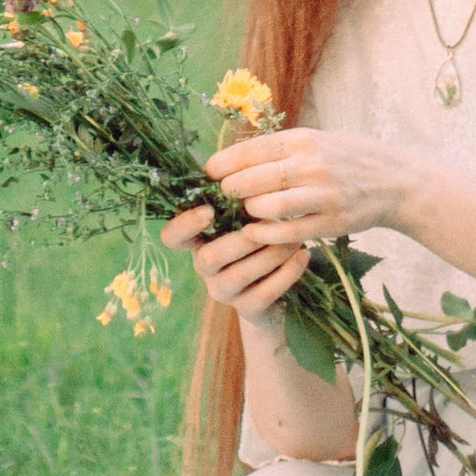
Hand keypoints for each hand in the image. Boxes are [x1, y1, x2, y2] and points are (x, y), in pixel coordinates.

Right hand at [159, 201, 310, 322]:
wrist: (276, 288)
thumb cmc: (257, 239)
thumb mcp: (243, 218)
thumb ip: (236, 199)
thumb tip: (240, 164)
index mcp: (197, 240)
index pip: (172, 236)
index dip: (184, 225)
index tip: (208, 210)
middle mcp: (204, 268)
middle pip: (209, 257)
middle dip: (240, 239)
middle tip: (270, 223)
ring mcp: (223, 291)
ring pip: (239, 274)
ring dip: (269, 254)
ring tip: (295, 238)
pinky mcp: (248, 310)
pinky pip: (264, 293)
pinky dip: (286, 273)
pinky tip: (303, 255)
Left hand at [206, 127, 425, 249]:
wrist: (394, 181)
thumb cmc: (344, 158)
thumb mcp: (313, 141)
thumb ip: (277, 149)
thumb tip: (230, 158)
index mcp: (302, 139)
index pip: (249, 150)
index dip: (222, 164)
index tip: (207, 173)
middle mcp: (310, 163)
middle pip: (251, 179)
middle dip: (228, 191)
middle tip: (221, 198)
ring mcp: (322, 194)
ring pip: (266, 206)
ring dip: (247, 213)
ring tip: (241, 214)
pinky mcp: (332, 222)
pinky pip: (288, 232)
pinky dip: (266, 234)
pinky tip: (256, 233)